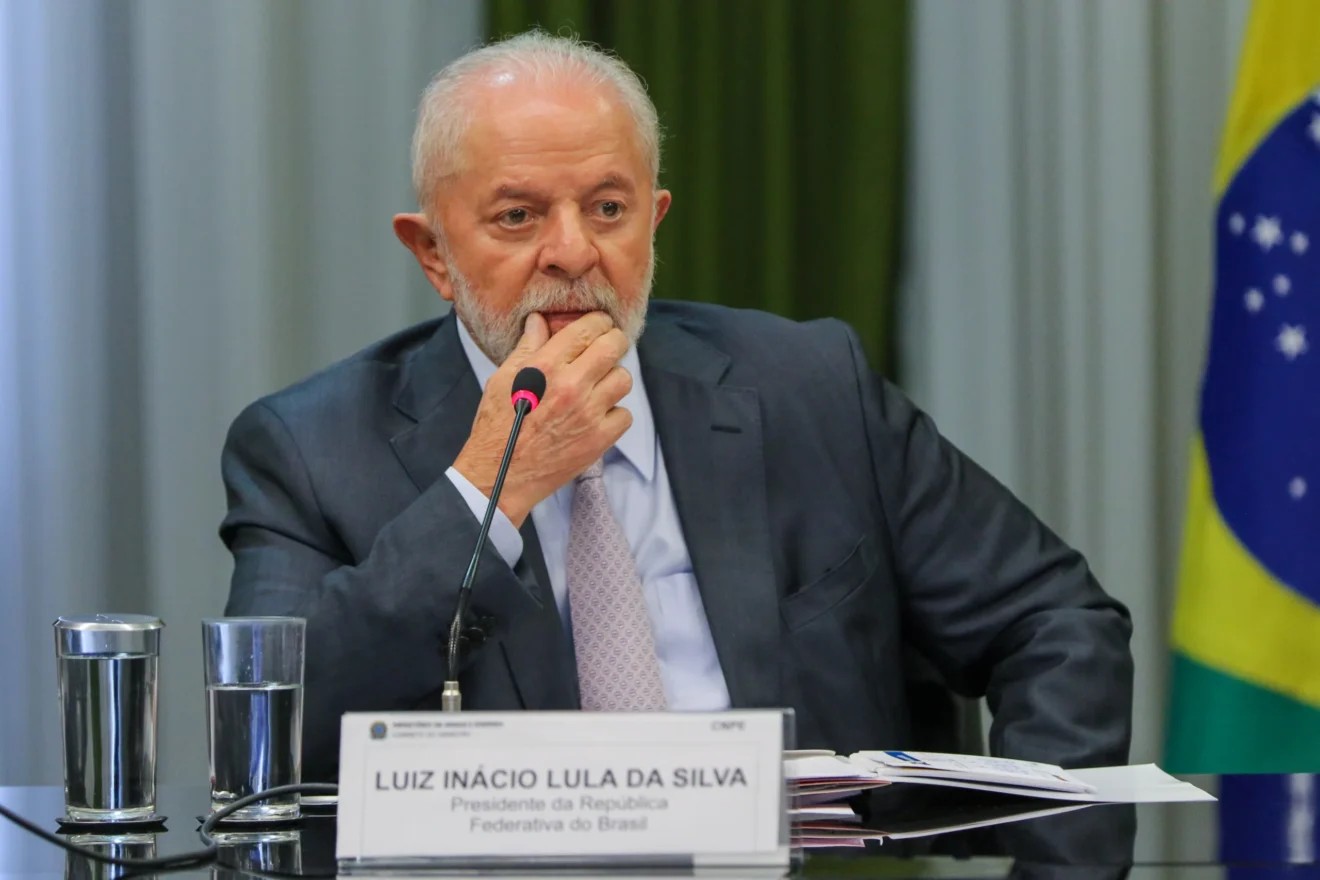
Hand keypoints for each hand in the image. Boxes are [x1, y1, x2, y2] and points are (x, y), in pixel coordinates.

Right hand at [452, 311, 632, 526]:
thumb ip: (527, 347)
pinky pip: (624, 414)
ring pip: (623, 379)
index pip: (588, 328)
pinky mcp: (599, 439)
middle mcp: (571, 386)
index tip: (599, 325)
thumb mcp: (502, 378)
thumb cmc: (497, 426)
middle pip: (614, 347)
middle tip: (607, 347)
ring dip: (613, 378)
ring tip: (599, 385)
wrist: (500, 475)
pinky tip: (597, 415)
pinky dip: (614, 413)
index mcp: (546, 365)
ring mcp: (589, 414)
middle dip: (614, 341)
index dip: (598, 321)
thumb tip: (540, 320)